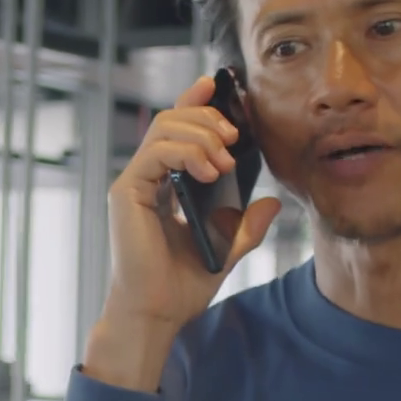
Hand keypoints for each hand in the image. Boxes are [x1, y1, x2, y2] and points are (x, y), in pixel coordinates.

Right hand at [87, 76, 282, 390]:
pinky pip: (156, 151)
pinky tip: (211, 172)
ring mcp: (134, 183)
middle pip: (172, 119)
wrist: (159, 314)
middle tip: (235, 138)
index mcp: (165, 185)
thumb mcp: (227, 248)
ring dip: (202, 134)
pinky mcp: (127, 192)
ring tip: (226, 160)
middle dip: (208, 119)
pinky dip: (186, 152)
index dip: (195, 102)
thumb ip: (246, 225)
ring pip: (164, 128)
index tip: (218, 86)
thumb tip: (273, 203)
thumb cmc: (182, 286)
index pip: (176, 129)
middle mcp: (146, 178)